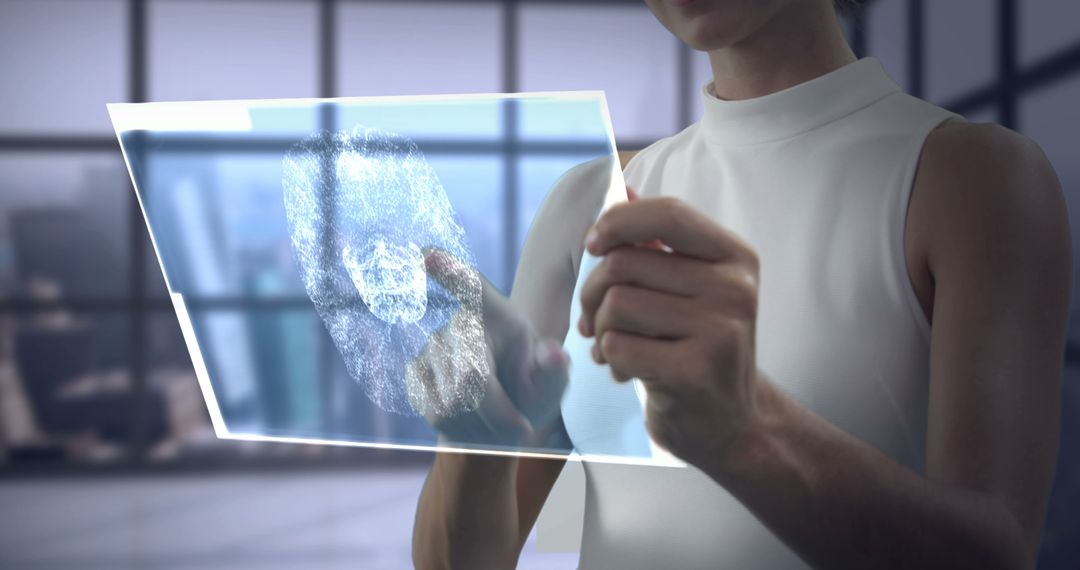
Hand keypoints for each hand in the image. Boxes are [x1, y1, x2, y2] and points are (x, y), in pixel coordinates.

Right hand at [407, 250, 569, 448]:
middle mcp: (460, 322)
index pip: (472, 287)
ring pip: (453, 401)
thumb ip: (554, 373)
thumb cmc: (528, 392)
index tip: (426, 255)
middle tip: (522, 428)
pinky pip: (436, 411)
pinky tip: (473, 421)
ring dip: (481, 424)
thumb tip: (555, 356)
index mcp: (498, 314)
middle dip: (499, 414)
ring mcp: (432, 346)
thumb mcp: (550, 384)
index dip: (449, 272)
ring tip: (496, 419)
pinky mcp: (415, 371)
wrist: (495, 422)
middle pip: (471, 377)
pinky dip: (461, 428)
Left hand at [577, 196, 762, 468]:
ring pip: (617, 304)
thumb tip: (625, 190)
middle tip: (594, 319)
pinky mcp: (695, 371)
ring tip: (617, 349)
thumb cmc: (697, 347)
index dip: (617, 222)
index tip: (593, 245)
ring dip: (602, 331)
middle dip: (594, 292)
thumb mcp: (690, 287)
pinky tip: (629, 373)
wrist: (732, 424)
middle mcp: (734, 288)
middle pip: (625, 262)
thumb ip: (659, 241)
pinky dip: (611, 360)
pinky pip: (618, 346)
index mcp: (735, 256)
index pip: (667, 214)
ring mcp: (720, 330)